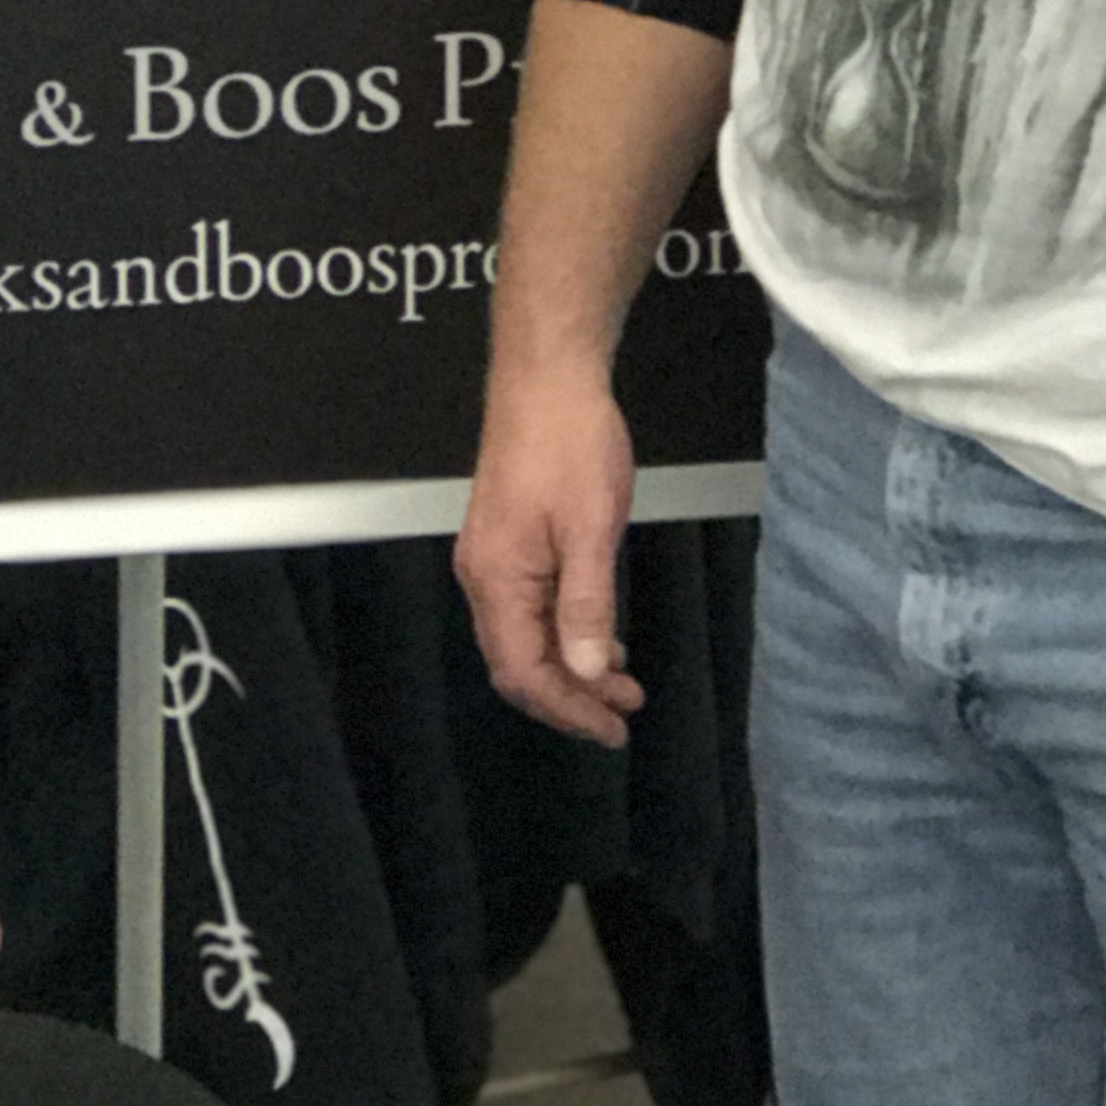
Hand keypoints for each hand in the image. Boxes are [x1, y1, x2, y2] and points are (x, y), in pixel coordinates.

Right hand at [456, 366, 643, 747]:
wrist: (548, 376)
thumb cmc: (570, 443)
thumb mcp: (591, 529)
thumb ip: (587, 604)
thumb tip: (585, 670)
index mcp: (497, 579)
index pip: (522, 672)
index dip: (567, 709)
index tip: (613, 729)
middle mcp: (483, 575)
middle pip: (517, 662)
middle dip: (569, 695)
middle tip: (623, 714)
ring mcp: (491, 556)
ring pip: (523, 637)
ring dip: (570, 666)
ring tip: (621, 682)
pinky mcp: (506, 539)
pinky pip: (528, 608)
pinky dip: (563, 632)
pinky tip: (599, 634)